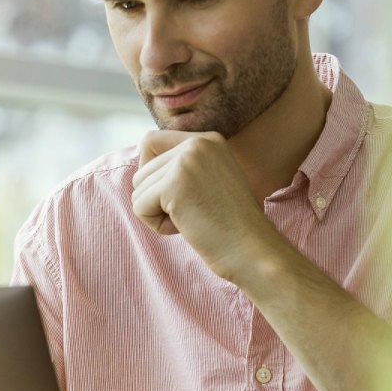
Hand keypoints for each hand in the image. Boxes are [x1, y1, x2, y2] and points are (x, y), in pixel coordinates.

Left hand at [131, 130, 274, 281]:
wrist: (253, 250)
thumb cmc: (231, 226)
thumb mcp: (211, 181)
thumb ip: (184, 167)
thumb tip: (141, 165)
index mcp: (208, 140)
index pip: (151, 141)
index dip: (150, 171)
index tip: (172, 195)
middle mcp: (197, 143)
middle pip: (142, 168)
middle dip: (157, 199)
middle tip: (192, 213)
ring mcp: (186, 162)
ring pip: (138, 189)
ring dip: (157, 213)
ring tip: (192, 220)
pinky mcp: (174, 185)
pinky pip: (139, 207)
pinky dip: (156, 225)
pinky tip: (186, 228)